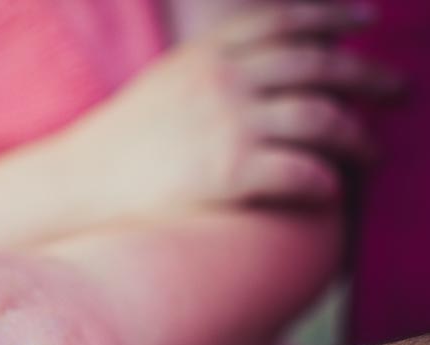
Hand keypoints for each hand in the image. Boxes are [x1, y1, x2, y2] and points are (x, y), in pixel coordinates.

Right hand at [75, 1, 400, 209]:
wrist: (80, 182)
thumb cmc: (120, 141)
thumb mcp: (165, 83)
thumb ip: (210, 69)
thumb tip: (255, 71)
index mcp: (208, 54)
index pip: (285, 22)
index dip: (334, 19)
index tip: (367, 23)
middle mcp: (224, 79)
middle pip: (318, 67)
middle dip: (368, 77)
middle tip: (398, 91)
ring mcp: (230, 123)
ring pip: (323, 119)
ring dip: (358, 137)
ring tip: (372, 152)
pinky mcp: (231, 171)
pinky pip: (304, 172)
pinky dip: (327, 182)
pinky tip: (332, 191)